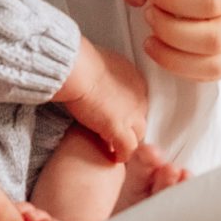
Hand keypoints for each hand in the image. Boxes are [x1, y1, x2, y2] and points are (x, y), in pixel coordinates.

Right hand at [52, 34, 148, 159]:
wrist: (79, 70)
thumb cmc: (83, 63)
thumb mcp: (103, 64)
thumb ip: (107, 75)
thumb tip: (99, 78)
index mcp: (136, 80)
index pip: (137, 101)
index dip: (127, 111)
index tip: (116, 116)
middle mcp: (139, 97)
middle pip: (141, 119)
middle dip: (130, 127)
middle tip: (116, 134)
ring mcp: (132, 114)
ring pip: (138, 136)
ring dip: (128, 142)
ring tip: (115, 148)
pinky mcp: (119, 129)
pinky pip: (127, 149)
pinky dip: (121, 155)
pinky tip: (113, 158)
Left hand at [142, 0, 220, 83]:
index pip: (212, 1)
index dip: (175, 1)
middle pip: (210, 38)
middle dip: (169, 29)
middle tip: (149, 10)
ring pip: (213, 64)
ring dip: (173, 55)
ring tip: (151, 36)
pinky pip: (216, 74)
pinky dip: (185, 69)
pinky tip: (164, 51)